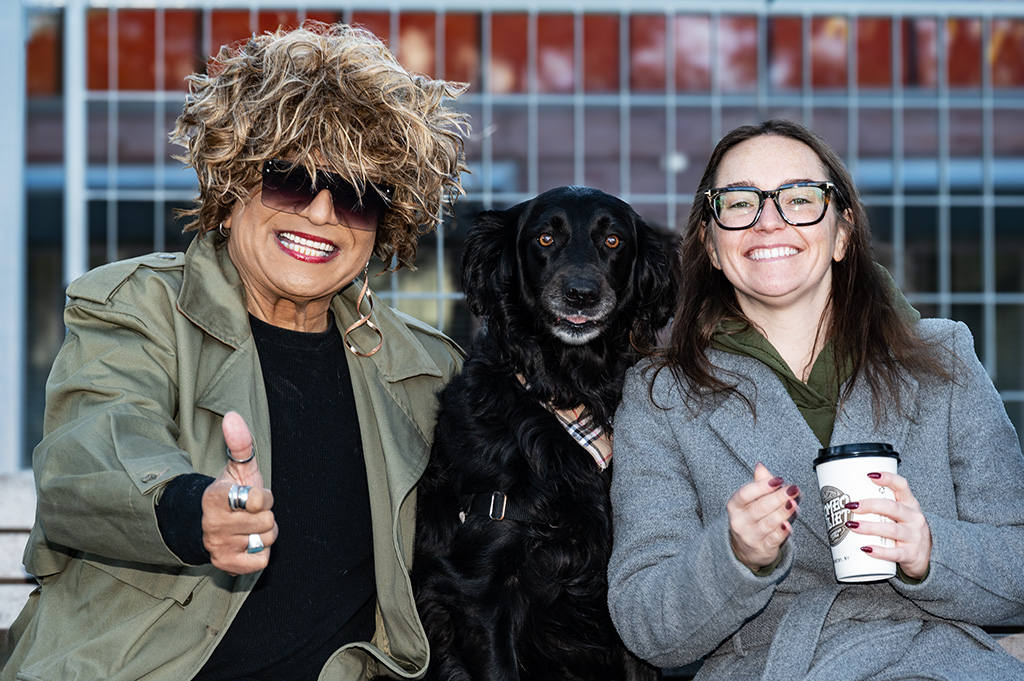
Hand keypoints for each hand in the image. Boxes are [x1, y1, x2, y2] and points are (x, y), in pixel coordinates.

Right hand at [201, 411, 277, 575]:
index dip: (263, 497)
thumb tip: (232, 415)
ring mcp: (218, 545)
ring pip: (265, 539)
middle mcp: (214, 523)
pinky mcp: (226, 564)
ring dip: (263, 533)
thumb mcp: (238, 468)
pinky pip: (261, 560)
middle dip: (265, 516)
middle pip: (267, 522)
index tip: (253, 497)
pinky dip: (260, 552)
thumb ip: (240, 443)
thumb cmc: (231, 493)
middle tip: (251, 513)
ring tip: (249, 527)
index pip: (259, 500)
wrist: (207, 524)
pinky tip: (247, 543)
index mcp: (216, 497)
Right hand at [727, 463, 799, 571]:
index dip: (762, 486)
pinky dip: (782, 532)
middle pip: (759, 508)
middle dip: (778, 497)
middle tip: (793, 490)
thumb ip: (759, 483)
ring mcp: (749, 536)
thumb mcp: (750, 501)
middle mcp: (739, 521)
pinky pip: (773, 539)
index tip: (778, 480)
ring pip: (768, 523)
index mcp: (735, 506)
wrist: (746, 549)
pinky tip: (788, 525)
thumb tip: (760, 466)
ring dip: (782, 513)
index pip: (745, 494)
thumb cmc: (751, 519)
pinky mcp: (762, 548)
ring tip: (793, 504)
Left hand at [845, 471, 931, 579]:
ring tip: (852, 525)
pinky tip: (866, 548)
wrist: (927, 554)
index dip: (887, 478)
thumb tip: (844, 497)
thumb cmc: (906, 528)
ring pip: (892, 530)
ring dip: (869, 527)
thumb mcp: (901, 512)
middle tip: (851, 506)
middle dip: (870, 505)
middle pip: (892, 508)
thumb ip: (880, 504)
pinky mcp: (911, 554)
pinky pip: (894, 553)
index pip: (902, 486)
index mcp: (910, 504)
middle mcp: (914, 518)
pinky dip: (879, 551)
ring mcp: (914, 537)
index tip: (869, 475)